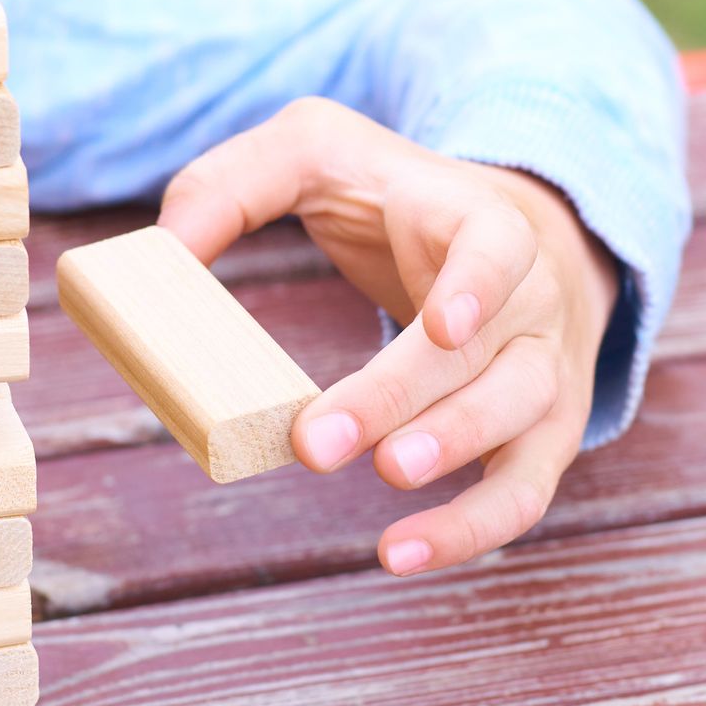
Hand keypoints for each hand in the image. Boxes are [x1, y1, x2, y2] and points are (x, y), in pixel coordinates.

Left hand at [158, 98, 618, 574]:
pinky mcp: (538, 431)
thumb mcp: (317, 151)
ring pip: (521, 422)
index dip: (479, 285)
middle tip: (315, 444)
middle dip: (403, 401)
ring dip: (455, 461)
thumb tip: (164, 255)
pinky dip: (473, 529)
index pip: (497, 247)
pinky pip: (524, 490)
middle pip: (487, 354)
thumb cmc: (397, 200)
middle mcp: (530, 300)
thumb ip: (236, 184)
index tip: (441, 327)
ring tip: (385, 498)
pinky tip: (401, 554)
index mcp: (481, 222)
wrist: (511, 237)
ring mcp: (541, 369)